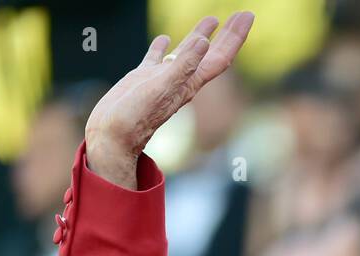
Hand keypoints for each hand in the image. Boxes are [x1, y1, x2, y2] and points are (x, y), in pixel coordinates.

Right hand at [84, 11, 254, 188]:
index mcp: (191, 82)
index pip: (220, 56)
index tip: (247, 15)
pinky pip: (157, 59)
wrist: (113, 136)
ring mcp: (162, 79)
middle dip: (227, 34)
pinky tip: (163, 39)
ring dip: (200, 36)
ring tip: (211, 20)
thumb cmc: (136, 116)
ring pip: (186, 52)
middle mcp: (181, 80)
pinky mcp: (144, 79)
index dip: (235, 36)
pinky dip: (163, 47)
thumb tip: (205, 42)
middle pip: (210, 53)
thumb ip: (184, 64)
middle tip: (241, 14)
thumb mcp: (162, 86)